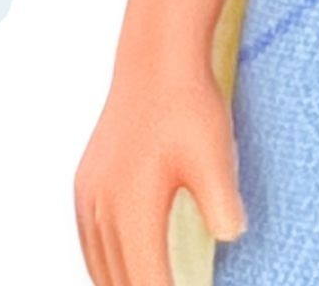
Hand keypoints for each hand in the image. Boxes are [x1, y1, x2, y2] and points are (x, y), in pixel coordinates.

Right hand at [74, 66, 243, 285]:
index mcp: (131, 209)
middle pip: (117, 280)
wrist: (156, 56)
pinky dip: (106, 266)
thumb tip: (232, 236)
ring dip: (120, 285)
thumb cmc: (187, 104)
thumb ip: (221, 203)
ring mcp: (89, 194)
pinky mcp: (87, 181)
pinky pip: (90, 242)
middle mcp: (101, 208)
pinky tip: (122, 269)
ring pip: (99, 265)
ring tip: (148, 285)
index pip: (146, 282)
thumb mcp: (214, 154)